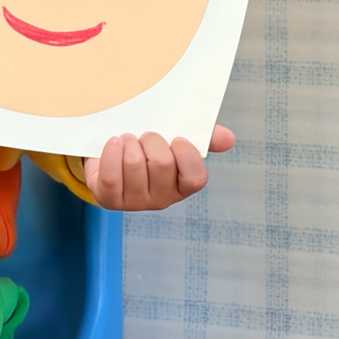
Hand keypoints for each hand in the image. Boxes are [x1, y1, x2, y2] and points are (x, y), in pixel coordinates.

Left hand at [83, 125, 235, 210]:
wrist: (110, 154)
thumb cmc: (147, 148)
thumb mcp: (174, 140)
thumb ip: (203, 138)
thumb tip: (229, 138)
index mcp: (182, 184)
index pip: (195, 178)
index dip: (186, 154)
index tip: (176, 138)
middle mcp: (162, 198)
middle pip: (162, 164)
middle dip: (151, 140)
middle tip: (144, 137)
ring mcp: (135, 201)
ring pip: (135, 165)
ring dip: (129, 143)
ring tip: (126, 141)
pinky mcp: (110, 199)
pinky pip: (111, 176)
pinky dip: (111, 153)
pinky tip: (113, 143)